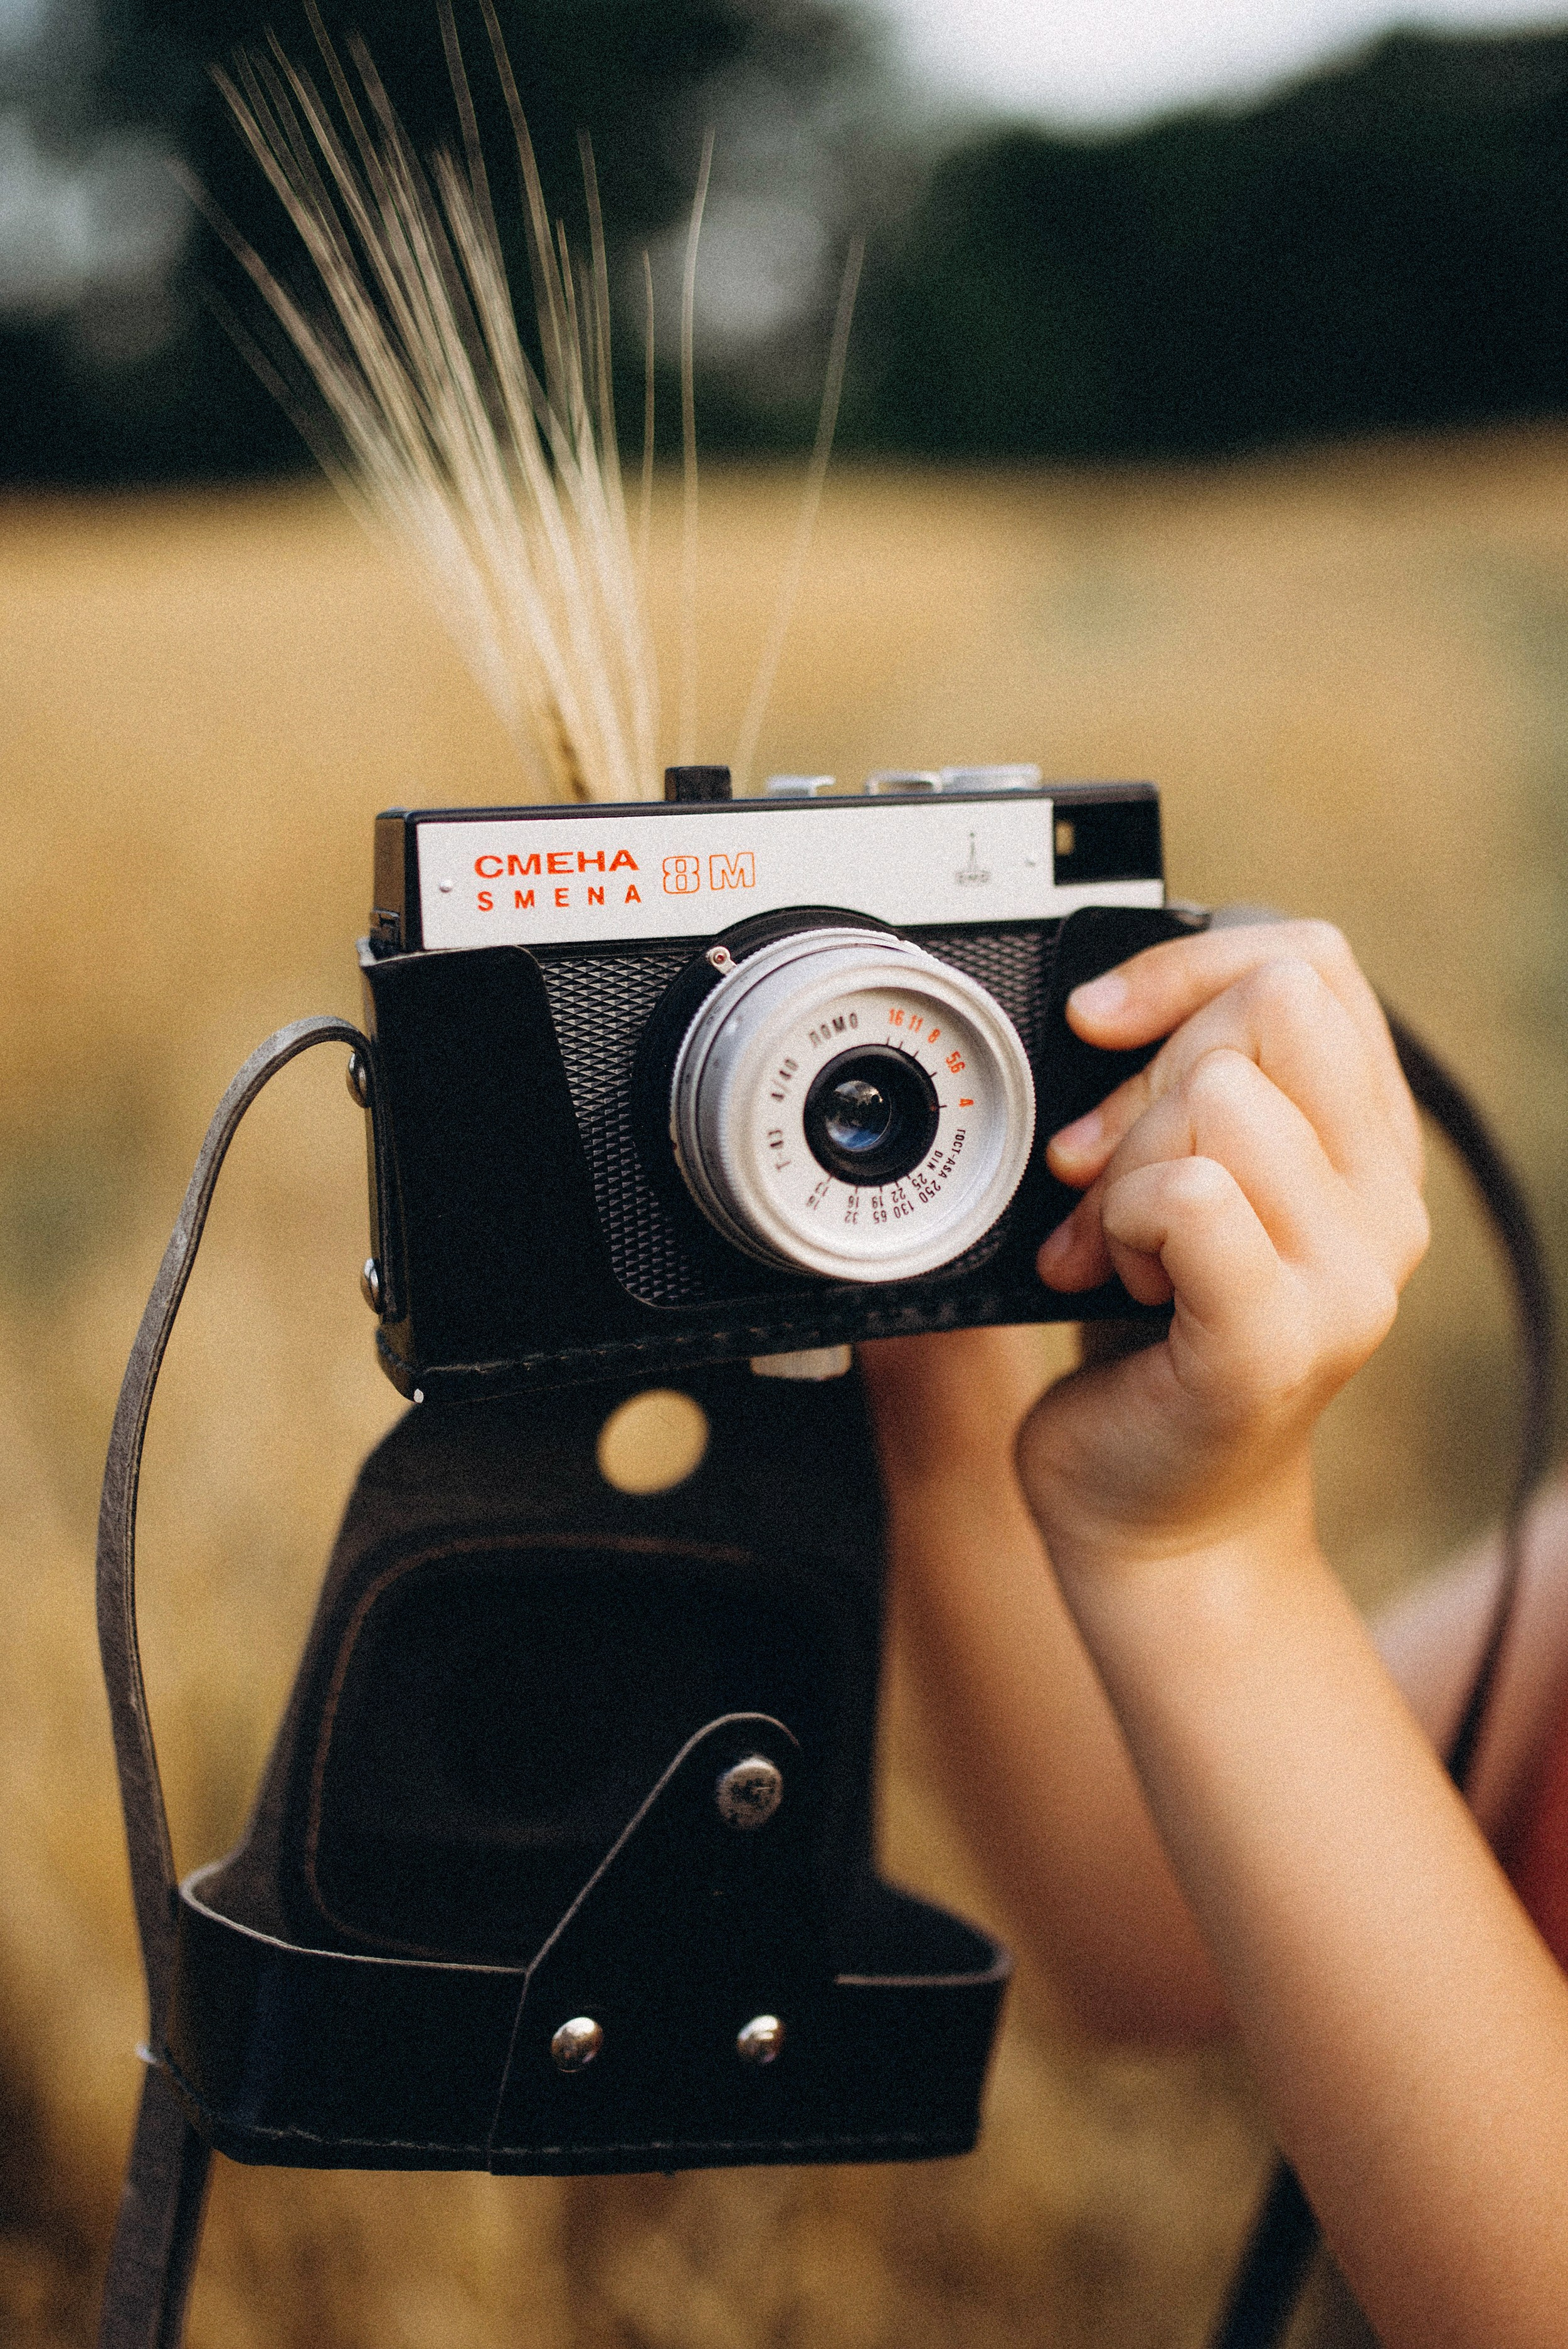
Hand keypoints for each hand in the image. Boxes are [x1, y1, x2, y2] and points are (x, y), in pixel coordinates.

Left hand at [1020, 922, 1428, 1580]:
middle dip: (1143, 1079)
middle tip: (1100, 1177)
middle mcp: (1386, 1199)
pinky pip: (1191, 1195)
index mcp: (1368, 1139)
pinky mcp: (1278, 1340)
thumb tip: (1112, 996)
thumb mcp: (1178, 1176)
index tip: (1100, 1024)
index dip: (1186, 967)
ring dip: (1121, 1167)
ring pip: (1217, 1096)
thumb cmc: (1151, 1335)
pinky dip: (1116, 1223)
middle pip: (1266, 1012)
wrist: (1152, 1510)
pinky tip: (1110, 1280)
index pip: (1309, 962)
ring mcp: (1349, 1276)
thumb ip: (1189, 1081)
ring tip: (1114, 1245)